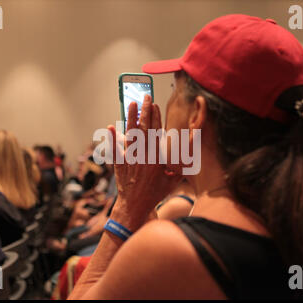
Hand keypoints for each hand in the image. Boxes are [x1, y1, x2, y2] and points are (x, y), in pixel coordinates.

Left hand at [108, 95, 181, 228]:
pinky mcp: (119, 164)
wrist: (136, 205)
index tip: (155, 104)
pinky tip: (109, 127)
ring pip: (130, 134)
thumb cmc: (156, 193)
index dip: (155, 117)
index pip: (156, 132)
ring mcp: (130, 158)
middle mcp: (143, 155)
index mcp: (156, 157)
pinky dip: (112, 139)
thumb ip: (182, 164)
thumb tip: (192, 152)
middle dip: (144, 111)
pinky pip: (115, 149)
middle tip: (145, 97)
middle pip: (143, 128)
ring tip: (131, 104)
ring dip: (130, 118)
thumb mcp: (174, 180)